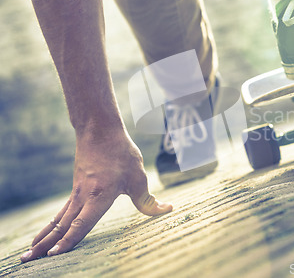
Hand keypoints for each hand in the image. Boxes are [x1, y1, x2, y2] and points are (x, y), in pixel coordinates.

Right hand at [20, 131, 171, 261]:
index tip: (55, 254)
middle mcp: (83, 197)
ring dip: (43, 238)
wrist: (99, 131)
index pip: (81, 224)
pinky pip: (61, 213)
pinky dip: (51, 226)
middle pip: (62, 226)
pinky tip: (44, 234)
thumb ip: (148, 200)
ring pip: (58, 221)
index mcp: (99, 196)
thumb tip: (166, 210)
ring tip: (27, 254)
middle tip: (27, 261)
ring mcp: (76, 194)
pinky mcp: (75, 190)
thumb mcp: (138, 176)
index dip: (69, 241)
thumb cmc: (121, 153)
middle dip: (46, 246)